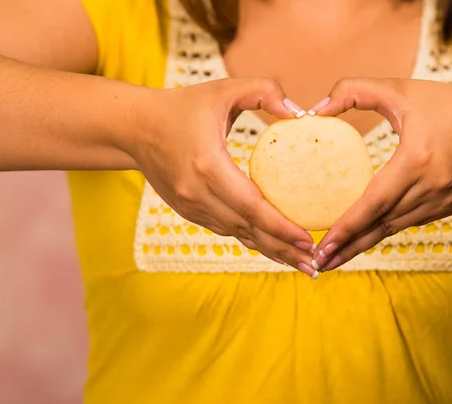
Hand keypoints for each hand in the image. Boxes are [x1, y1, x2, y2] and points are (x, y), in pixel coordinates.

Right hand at [124, 78, 318, 276]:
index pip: (252, 206)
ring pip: (237, 235)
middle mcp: (199, 193)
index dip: (282, 227)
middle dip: (284, 250)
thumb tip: (299, 114)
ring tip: (301, 263)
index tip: (309, 239)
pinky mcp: (189, 211)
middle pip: (248, 230)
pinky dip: (250, 239)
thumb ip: (264, 90)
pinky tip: (272, 248)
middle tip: (315, 266)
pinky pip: (225, 229)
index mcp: (209, 165)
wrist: (136, 127)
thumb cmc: (183, 106)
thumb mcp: (224, 89)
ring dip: (270, 250)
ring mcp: (191, 206)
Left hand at [310, 78, 451, 270]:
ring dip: (363, 244)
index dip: (346, 227)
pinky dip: (385, 229)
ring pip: (394, 228)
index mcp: (417, 160)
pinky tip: (364, 239)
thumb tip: (316, 109)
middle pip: (380, 225)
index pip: (374, 203)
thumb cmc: (447, 103)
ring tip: (334, 258)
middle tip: (317, 264)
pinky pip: (409, 222)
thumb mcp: (399, 89)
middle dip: (347, 246)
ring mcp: (443, 202)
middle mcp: (431, 187)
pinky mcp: (449, 207)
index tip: (322, 246)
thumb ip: (354, 91)